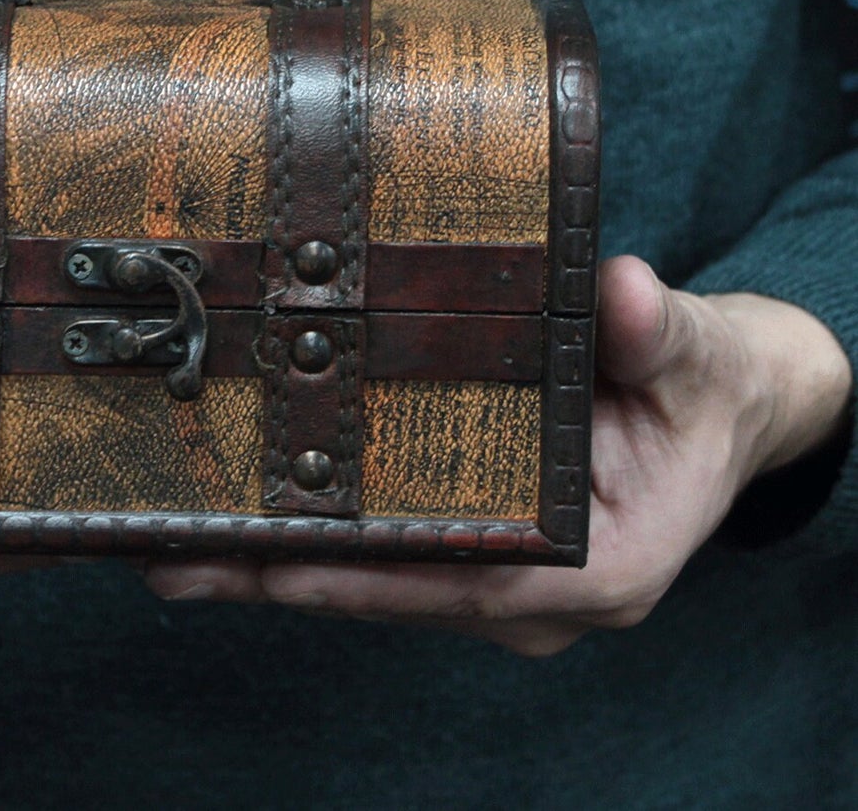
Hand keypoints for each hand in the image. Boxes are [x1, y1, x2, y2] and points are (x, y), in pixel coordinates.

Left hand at [145, 255, 852, 654]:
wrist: (712, 404)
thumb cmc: (702, 388)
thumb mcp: (693, 354)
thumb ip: (658, 332)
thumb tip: (623, 292)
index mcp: (595, 566)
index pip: (466, 582)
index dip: (368, 578)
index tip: (275, 562)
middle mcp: (535, 590)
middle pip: (393, 593)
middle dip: (284, 577)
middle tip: (174, 559)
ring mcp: (497, 577)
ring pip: (374, 582)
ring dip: (278, 565)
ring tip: (172, 547)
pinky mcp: (470, 547)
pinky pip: (382, 556)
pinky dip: (311, 540)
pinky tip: (238, 516)